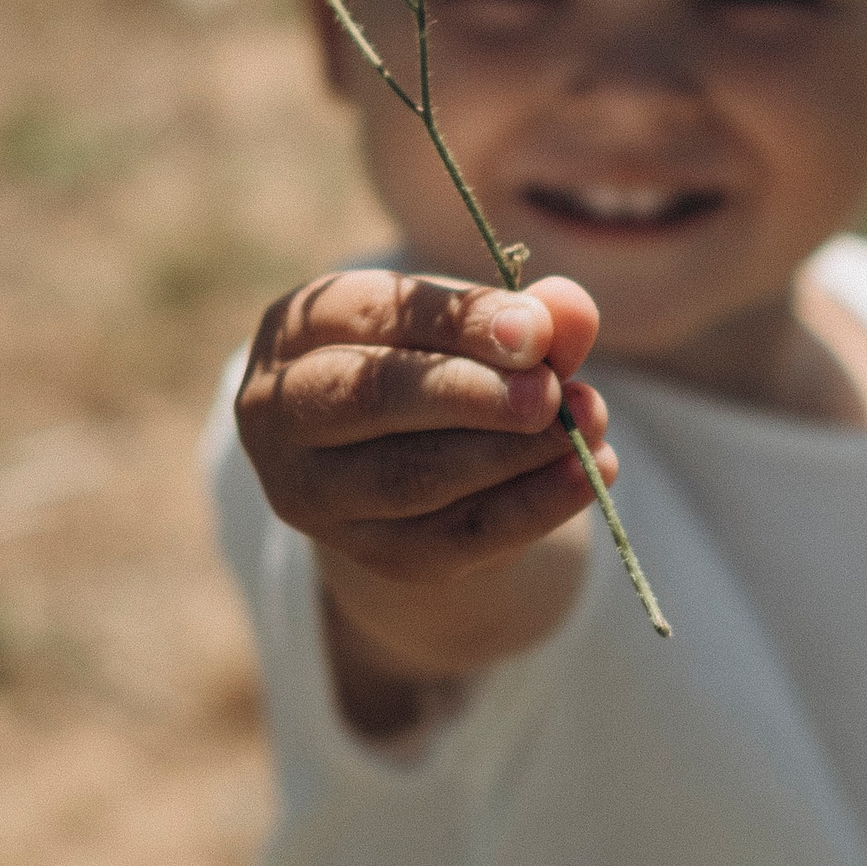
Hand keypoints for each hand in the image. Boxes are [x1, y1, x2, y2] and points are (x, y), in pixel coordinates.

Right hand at [233, 266, 613, 594]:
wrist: (406, 460)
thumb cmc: (434, 363)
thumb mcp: (466, 326)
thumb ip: (519, 315)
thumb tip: (569, 311)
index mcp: (296, 329)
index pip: (371, 315)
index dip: (457, 321)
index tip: (537, 329)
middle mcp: (278, 411)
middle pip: (370, 397)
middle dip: (471, 394)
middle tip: (553, 392)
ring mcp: (312, 493)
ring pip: (411, 478)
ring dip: (511, 454)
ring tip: (588, 428)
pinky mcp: (367, 554)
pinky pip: (450, 540)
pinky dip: (528, 510)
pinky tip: (586, 478)